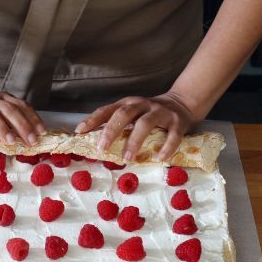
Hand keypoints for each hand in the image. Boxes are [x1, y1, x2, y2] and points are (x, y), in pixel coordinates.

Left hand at [74, 93, 196, 161]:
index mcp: (129, 103)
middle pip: (124, 114)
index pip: (107, 110)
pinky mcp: (178, 122)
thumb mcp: (132, 113)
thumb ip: (117, 124)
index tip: (80, 131)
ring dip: (135, 141)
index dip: (93, 119)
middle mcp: (143, 105)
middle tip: (102, 147)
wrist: (182, 103)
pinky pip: (173, 135)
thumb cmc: (149, 113)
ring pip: (146, 124)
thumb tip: (94, 142)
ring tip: (127, 158)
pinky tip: (159, 158)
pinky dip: (166, 147)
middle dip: (111, 130)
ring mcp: (161, 112)